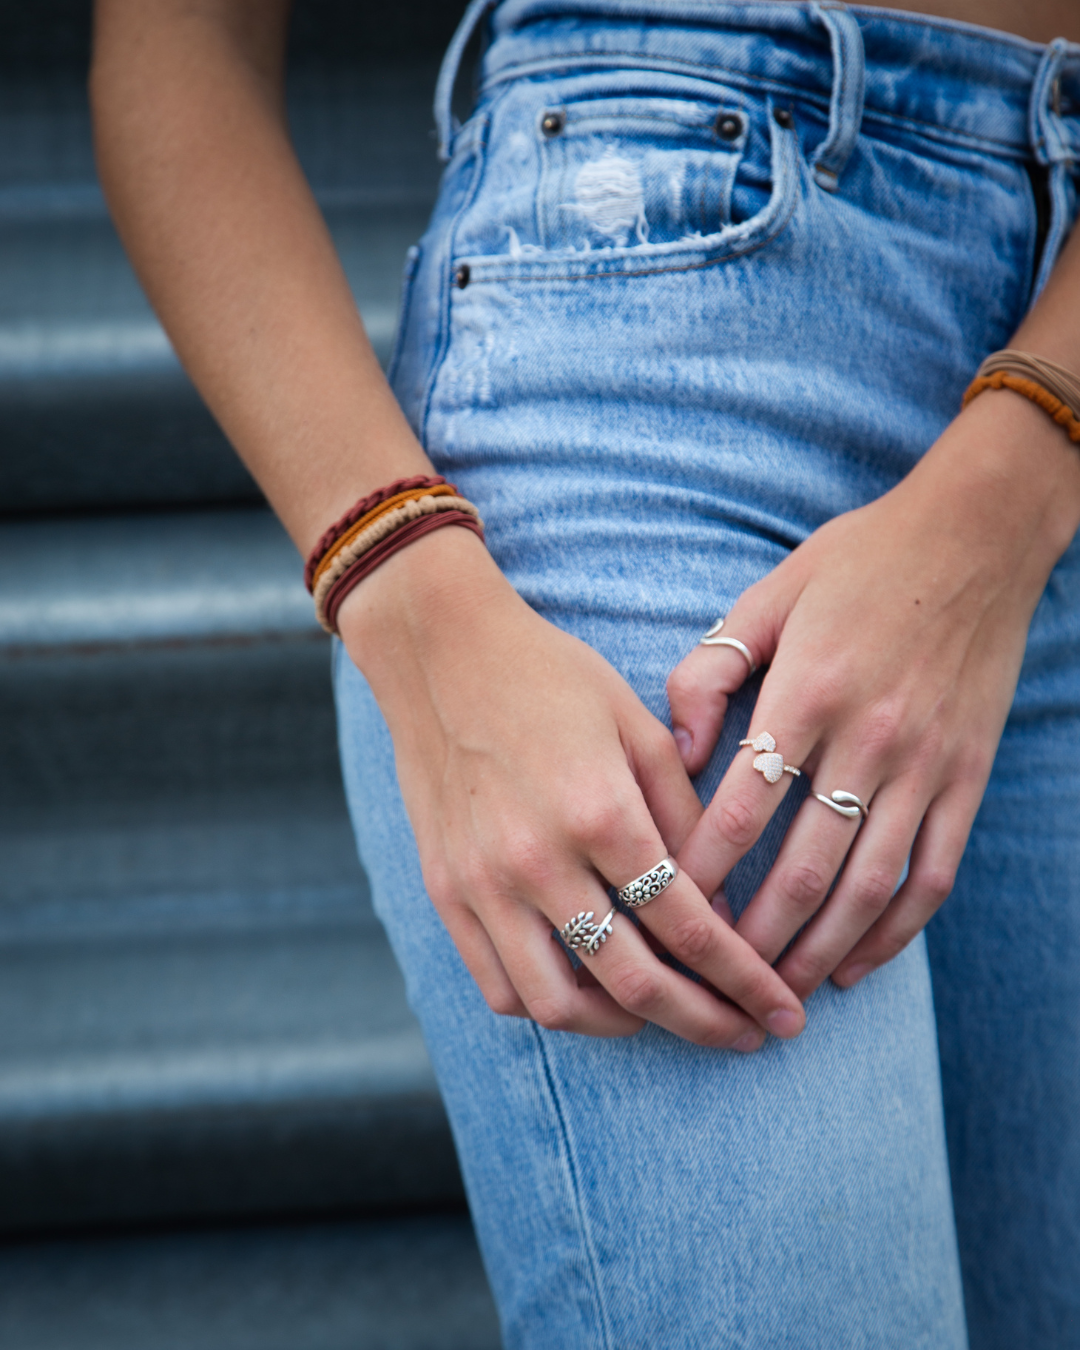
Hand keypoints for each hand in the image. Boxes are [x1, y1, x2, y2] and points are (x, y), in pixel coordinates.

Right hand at [338, 525, 806, 1048]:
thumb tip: (720, 907)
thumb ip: (684, 818)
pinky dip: (549, 1007)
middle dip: (702, 1021)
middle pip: (632, 982)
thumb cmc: (551, 677)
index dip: (744, 980)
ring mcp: (482, 883)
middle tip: (746, 1035)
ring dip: (624, 1026)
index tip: (780, 1011)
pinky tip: (588, 993)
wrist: (441, 652)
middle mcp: (537, 860)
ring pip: (558, 1005)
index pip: (687, 926)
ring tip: (665, 1014)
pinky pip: (498, 984)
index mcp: (599, 812)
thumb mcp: (638, 726)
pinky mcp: (446, 891)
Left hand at [667, 391, 1079, 999]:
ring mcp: (927, 764)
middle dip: (754, 936)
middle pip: (804, 865)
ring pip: (868, 885)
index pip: (742, 806)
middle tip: (713, 983)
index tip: (663, 913)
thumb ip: (711, 672)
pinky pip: (933, 873)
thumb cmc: (856, 563)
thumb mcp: (767, 597)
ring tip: (776, 994)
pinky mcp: (966, 777)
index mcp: (809, 691)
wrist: (975, 536)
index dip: (699, 870)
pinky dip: (895, 931)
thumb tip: (677, 754)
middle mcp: (871, 737)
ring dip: (819, 949)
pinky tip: (856, 964)